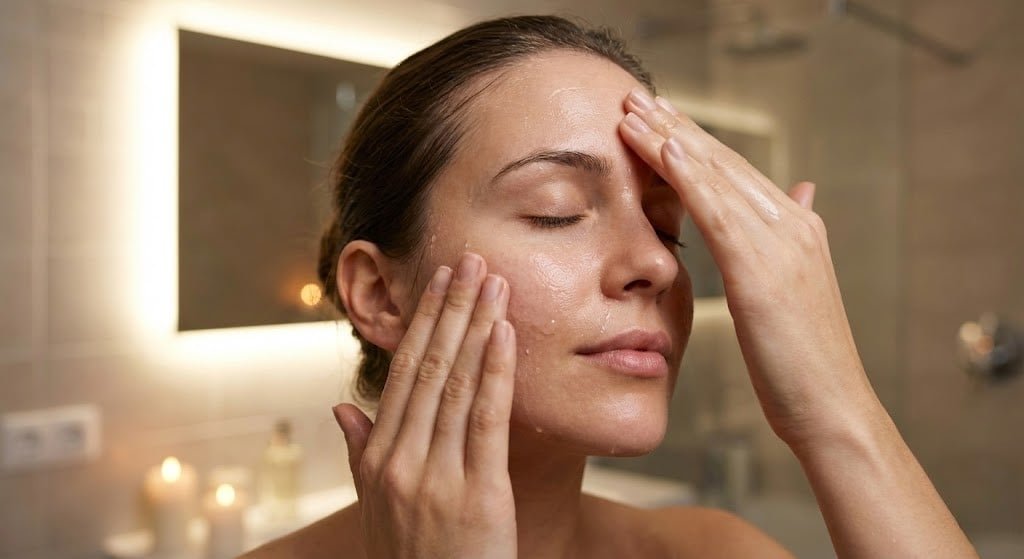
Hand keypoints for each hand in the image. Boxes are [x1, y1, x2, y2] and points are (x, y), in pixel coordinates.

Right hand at [333, 253, 517, 557]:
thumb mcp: (375, 505)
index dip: (422, 322)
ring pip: (457, 384)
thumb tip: (341, 406)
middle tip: (470, 260)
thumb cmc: (411, 556)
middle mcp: (401, 460)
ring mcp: (436, 476)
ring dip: (477, 326)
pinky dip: (496, 371)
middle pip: (429, 367)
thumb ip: (360, 451)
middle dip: (451, 308)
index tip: (438, 281)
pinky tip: (504, 334)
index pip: (402, 373)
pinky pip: (486, 420)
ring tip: (494, 282)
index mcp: (376, 457)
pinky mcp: (478, 493)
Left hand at [618, 87, 877, 449]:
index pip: (734, 172)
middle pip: (723, 162)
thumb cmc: (803, 360)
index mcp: (796, 228)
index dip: (693, 140)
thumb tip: (800, 193)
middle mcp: (791, 224)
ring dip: (672, 139)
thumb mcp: (795, 291)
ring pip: (718, 176)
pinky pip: (720, 211)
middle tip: (635, 96)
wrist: (831, 407)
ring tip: (634, 110)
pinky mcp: (762, 270)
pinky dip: (692, 176)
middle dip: (676, 126)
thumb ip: (791, 237)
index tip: (656, 115)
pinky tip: (665, 149)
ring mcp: (781, 243)